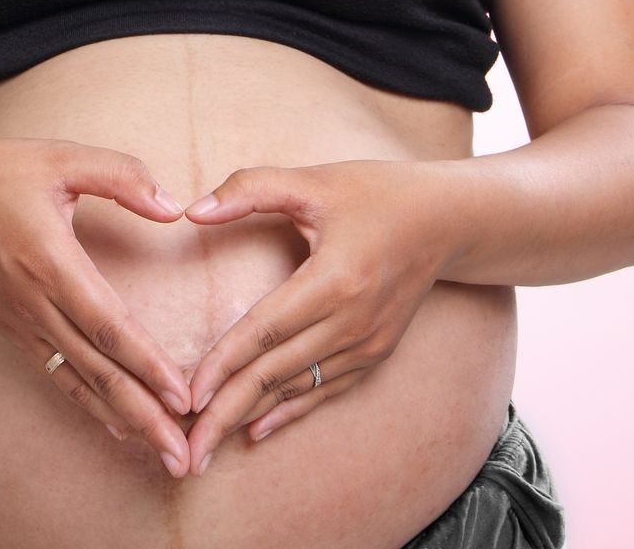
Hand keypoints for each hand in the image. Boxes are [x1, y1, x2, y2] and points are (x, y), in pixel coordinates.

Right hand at [0, 138, 196, 474]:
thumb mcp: (60, 157)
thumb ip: (121, 176)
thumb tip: (173, 206)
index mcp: (49, 259)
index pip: (107, 323)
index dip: (146, 363)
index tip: (183, 397)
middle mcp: (33, 301)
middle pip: (96, 368)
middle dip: (144, 414)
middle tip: (184, 457)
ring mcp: (20, 321)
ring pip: (78, 381)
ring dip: (123, 420)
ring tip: (164, 457)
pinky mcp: (12, 329)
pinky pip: (57, 374)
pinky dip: (90, 403)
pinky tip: (120, 426)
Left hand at [178, 159, 448, 474]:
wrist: (447, 220)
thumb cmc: (375, 193)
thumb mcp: (312, 181)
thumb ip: (248, 189)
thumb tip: (191, 211)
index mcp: (333, 279)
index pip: (263, 331)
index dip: (222, 365)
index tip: (186, 397)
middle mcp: (352, 321)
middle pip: (275, 373)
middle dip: (226, 413)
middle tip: (186, 452)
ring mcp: (368, 343)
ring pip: (297, 389)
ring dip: (250, 418)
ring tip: (208, 448)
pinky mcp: (377, 353)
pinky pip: (327, 390)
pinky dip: (291, 412)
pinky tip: (256, 429)